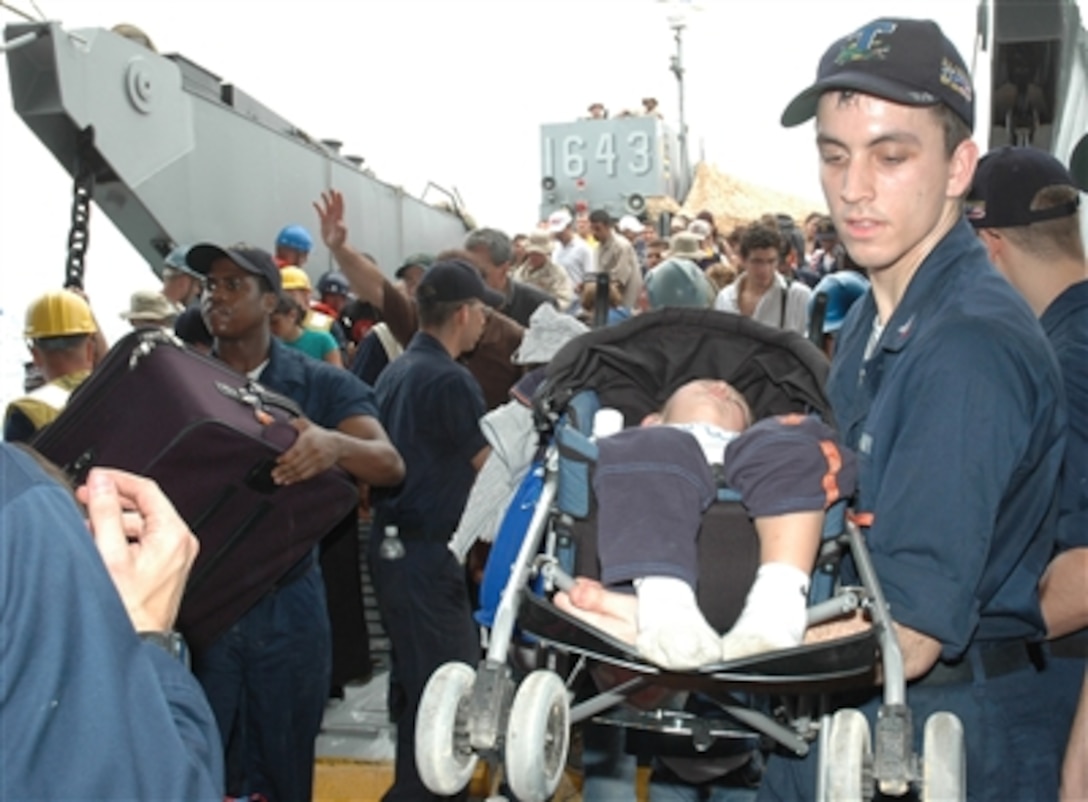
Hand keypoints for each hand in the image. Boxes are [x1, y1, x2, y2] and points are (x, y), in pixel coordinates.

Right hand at [76, 468, 198, 632]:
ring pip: (142, 525)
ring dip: (114, 522)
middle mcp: (181, 542)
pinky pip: (145, 541)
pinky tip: (102, 543)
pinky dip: (123, 538)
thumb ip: (106, 513)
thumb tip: (103, 483)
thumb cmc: (129, 607)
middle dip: (113, 502)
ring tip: (87, 526)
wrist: (139, 641)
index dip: (119, 480)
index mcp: (174, 534)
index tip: (97, 477)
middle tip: (86, 498)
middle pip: (145, 507)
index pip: (148, 490)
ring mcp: (177, 555)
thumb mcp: (110, 553)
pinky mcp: (168, 567)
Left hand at [272, 417, 340, 484]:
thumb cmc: (319, 435)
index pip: (294, 452)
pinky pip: (306, 475)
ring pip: (300, 471)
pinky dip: (296, 479)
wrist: (338, 444)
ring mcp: (317, 460)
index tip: (276, 462)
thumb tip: (284, 421)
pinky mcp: (320, 468)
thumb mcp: (309, 425)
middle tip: (273, 474)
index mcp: (308, 441)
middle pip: (295, 463)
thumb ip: (297, 422)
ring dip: (288, 477)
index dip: (285, 458)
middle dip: (283, 470)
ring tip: (278, 480)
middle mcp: (313, 451)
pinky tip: (288, 481)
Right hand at [314, 189, 347, 250]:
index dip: (339, 200)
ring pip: (328, 206)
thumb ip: (342, 230)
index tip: (338, 192)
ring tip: (323, 193)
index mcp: (340, 219)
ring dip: (326, 200)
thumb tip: (341, 223)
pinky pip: (320, 212)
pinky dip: (318, 207)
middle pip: (334, 204)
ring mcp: (329, 218)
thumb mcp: (342, 236)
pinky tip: (315, 202)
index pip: (340, 207)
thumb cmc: (340, 242)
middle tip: (331, 189)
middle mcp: (335, 217)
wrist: (335, 246)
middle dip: (333, 196)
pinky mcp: (324, 221)